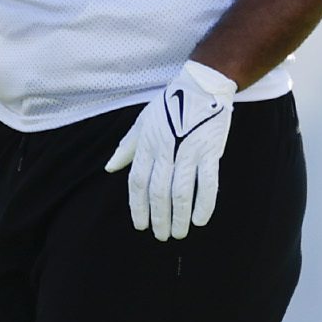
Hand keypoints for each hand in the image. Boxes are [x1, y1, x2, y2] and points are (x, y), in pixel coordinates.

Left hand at [104, 61, 236, 239]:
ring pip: (181, 192)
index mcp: (147, 145)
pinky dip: (204, 204)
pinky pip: (207, 183)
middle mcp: (166, 150)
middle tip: (161, 235)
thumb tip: (110, 168)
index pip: (138, 182)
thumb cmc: (170, 105)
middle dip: (159, 218)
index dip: (138, 207)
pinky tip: (200, 220)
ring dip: (179, 217)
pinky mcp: (210, 151)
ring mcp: (189, 152)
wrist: (201, 87)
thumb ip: (127, 147)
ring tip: (179, 233)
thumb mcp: (142, 122)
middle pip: (158, 192)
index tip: (140, 225)